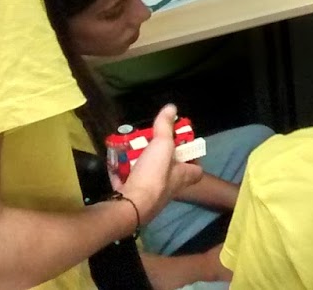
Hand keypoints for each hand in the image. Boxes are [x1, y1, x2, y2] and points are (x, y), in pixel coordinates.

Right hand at [119, 105, 203, 224]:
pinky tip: (115, 162)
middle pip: (169, 171)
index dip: (194, 158)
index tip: (185, 146)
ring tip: (132, 148)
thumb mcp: (162, 145)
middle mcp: (169, 188)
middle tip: (152, 142)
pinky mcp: (132, 198)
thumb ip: (165, 127)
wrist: (130, 206)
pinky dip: (122, 173)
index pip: (197, 170)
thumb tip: (172, 107)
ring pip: (147, 176)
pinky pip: (128, 182)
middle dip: (161, 157)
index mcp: (182, 176)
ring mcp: (150, 195)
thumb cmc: (153, 176)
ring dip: (140, 163)